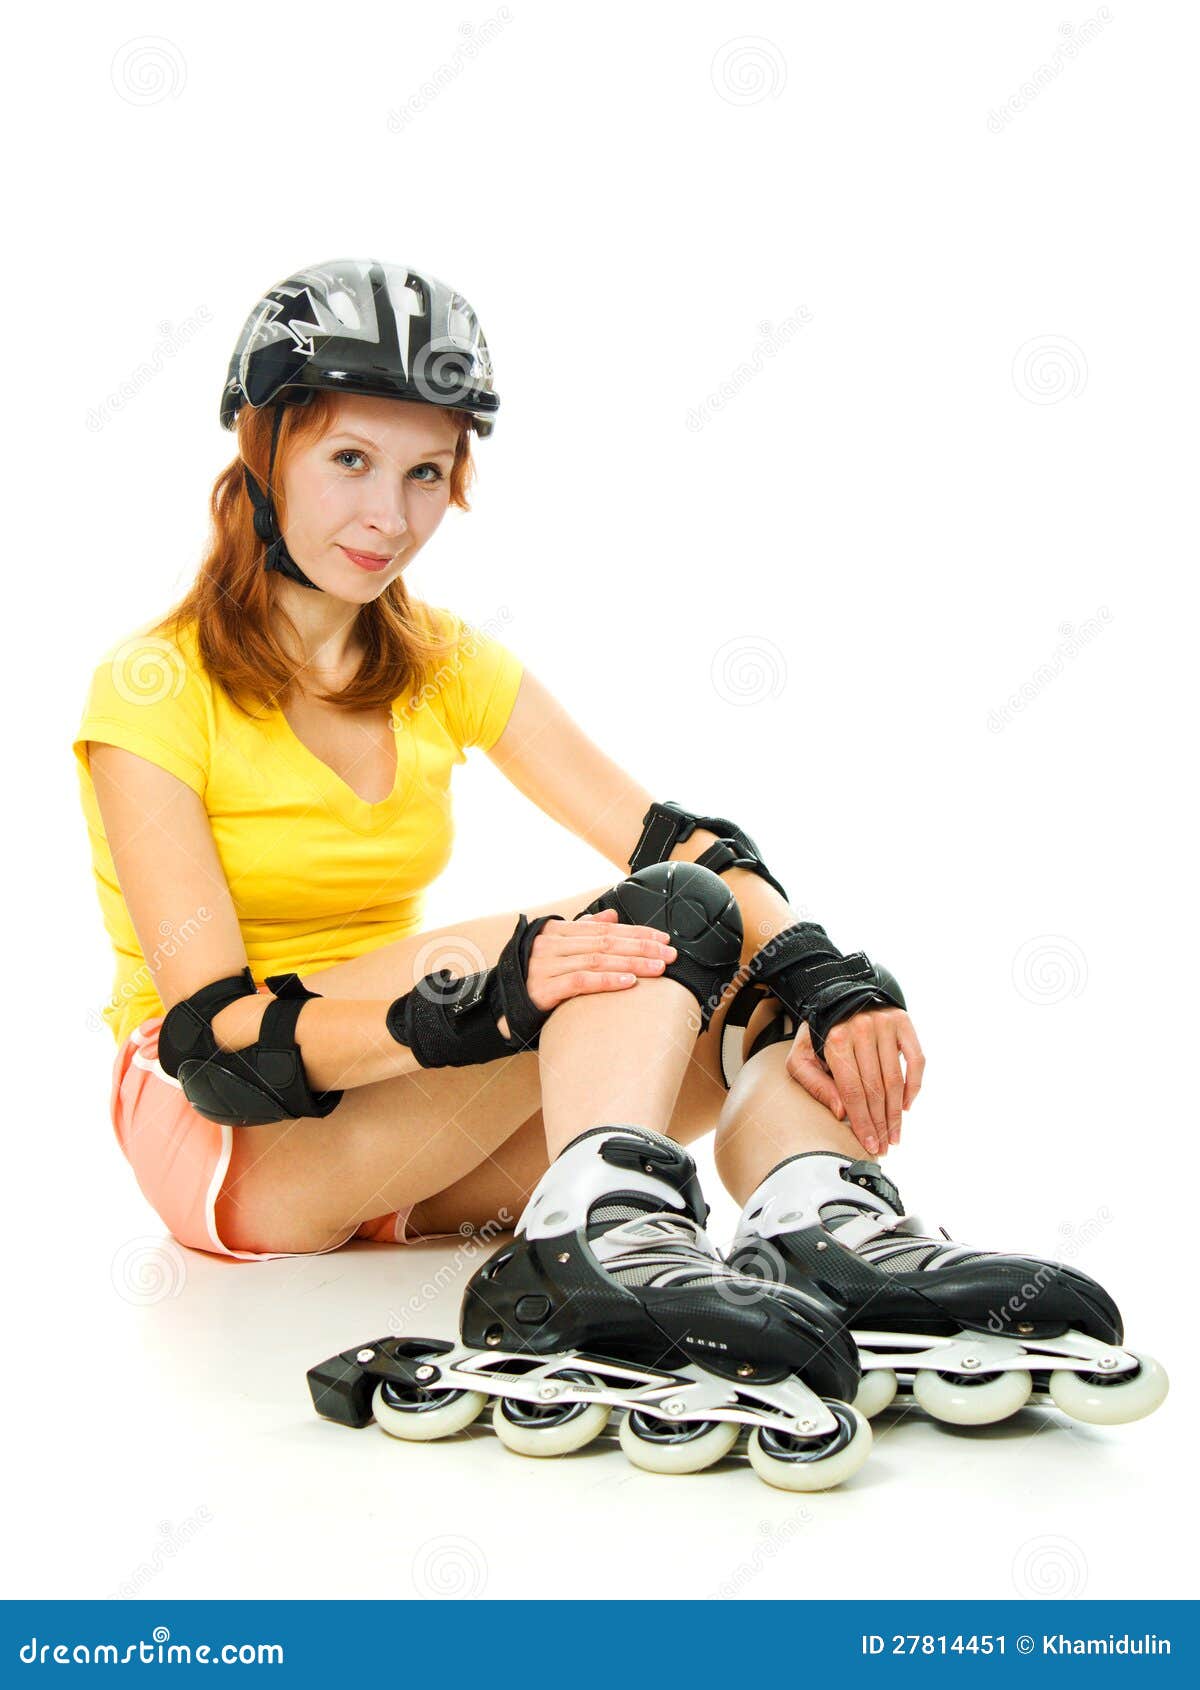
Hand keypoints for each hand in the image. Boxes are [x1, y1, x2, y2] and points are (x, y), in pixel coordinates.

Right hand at [524, 906, 676, 1013]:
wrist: (501, 1006)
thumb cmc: (533, 977)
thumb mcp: (557, 948)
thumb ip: (583, 930)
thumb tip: (612, 915)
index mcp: (557, 931)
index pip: (606, 929)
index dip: (637, 934)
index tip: (663, 940)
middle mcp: (552, 945)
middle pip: (606, 943)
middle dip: (642, 948)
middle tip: (669, 955)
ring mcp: (546, 966)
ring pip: (598, 960)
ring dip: (632, 964)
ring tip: (658, 968)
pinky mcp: (544, 989)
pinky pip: (581, 982)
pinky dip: (607, 981)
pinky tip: (629, 983)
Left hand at [785, 1006, 923, 1159]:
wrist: (837, 995)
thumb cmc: (818, 1034)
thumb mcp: (802, 1057)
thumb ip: (815, 1084)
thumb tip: (842, 1112)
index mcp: (836, 1040)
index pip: (853, 1091)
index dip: (862, 1121)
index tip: (869, 1144)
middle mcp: (862, 1029)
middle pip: (875, 1089)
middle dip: (881, 1123)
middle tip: (884, 1146)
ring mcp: (885, 1024)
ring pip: (895, 1079)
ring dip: (897, 1113)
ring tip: (895, 1135)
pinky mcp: (902, 1021)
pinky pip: (916, 1060)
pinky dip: (914, 1085)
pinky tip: (907, 1106)